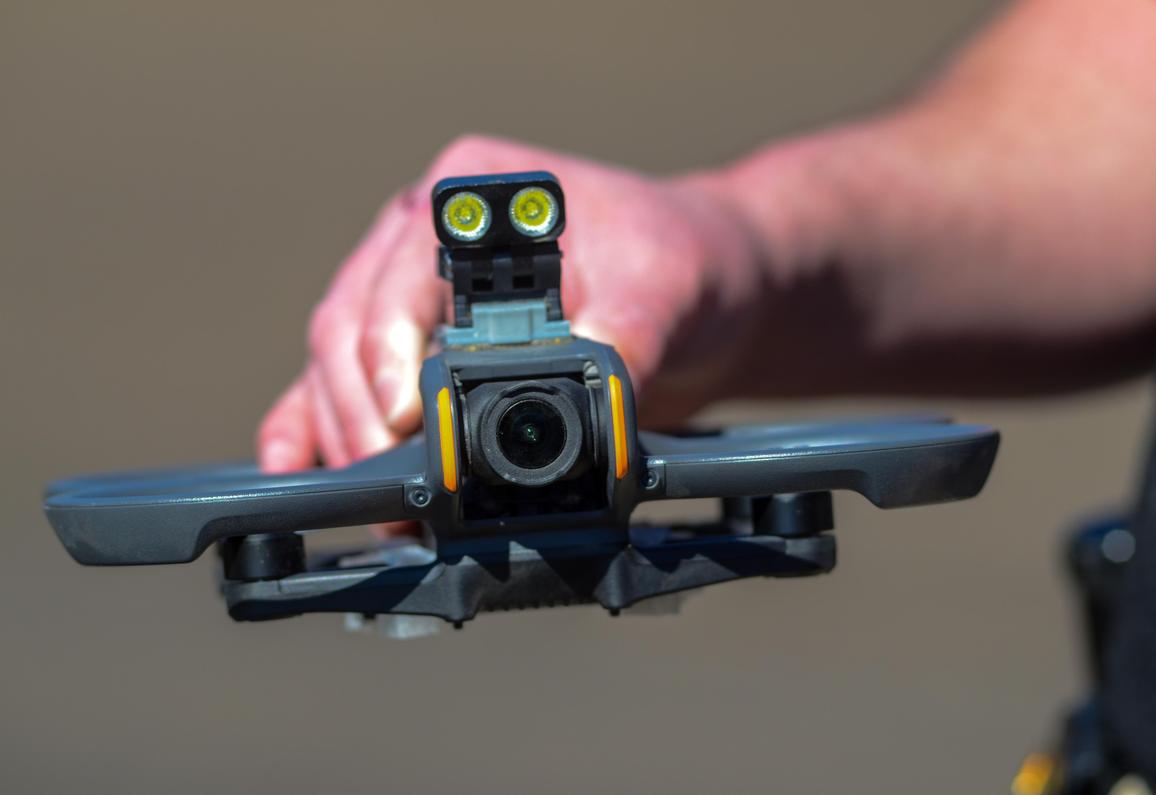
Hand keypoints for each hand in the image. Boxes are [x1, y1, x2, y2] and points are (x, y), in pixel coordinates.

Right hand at [256, 134, 763, 471]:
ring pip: (336, 363)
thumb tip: (580, 396)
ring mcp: (411, 297)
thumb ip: (625, 332)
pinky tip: (296, 469)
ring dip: (344, 434)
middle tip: (389, 481)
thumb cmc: (679, 261)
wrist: (700, 295)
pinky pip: (343, 388)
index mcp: (471, 195)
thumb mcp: (666, 286)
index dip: (389, 344)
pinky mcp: (416, 351)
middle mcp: (423, 239)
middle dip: (361, 410)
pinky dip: (315, 428)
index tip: (406, 414)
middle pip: (350, 322)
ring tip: (376, 507)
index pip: (402, 270)